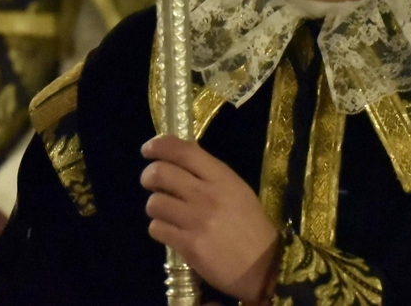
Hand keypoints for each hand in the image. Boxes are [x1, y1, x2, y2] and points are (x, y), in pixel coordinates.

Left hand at [142, 135, 280, 303]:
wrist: (263, 264)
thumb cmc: (251, 225)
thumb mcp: (237, 190)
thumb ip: (210, 175)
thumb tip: (178, 163)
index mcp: (222, 177)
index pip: (183, 151)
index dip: (159, 145)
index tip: (148, 149)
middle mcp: (207, 195)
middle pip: (160, 173)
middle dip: (148, 176)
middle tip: (151, 182)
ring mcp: (196, 220)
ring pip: (154, 203)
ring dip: (156, 206)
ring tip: (167, 212)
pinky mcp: (188, 245)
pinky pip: (157, 229)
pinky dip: (160, 228)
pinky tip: (171, 231)